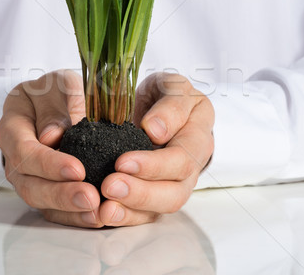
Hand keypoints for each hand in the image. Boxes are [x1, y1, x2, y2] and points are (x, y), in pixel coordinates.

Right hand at [0, 70, 104, 227]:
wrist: (57, 100)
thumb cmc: (57, 91)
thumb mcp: (59, 85)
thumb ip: (58, 105)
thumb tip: (52, 136)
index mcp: (12, 125)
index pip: (23, 150)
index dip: (48, 163)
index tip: (77, 169)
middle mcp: (13, 155)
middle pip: (28, 183)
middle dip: (59, 194)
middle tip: (90, 198)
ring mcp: (26, 176)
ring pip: (39, 200)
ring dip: (68, 210)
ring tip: (96, 212)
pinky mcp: (43, 189)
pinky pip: (54, 209)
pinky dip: (73, 215)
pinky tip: (95, 217)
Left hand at [98, 72, 213, 225]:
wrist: (160, 107)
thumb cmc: (165, 95)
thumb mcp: (170, 86)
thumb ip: (169, 105)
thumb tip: (156, 130)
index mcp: (199, 133)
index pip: (183, 156)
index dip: (154, 164)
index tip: (123, 161)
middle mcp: (192, 164)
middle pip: (176, 190)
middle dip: (142, 192)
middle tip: (110, 185)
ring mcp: (177, 183)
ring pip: (162, 207)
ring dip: (132, 208)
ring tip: (105, 207)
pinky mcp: (158, 195)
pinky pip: (146, 214)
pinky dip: (125, 216)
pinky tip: (104, 213)